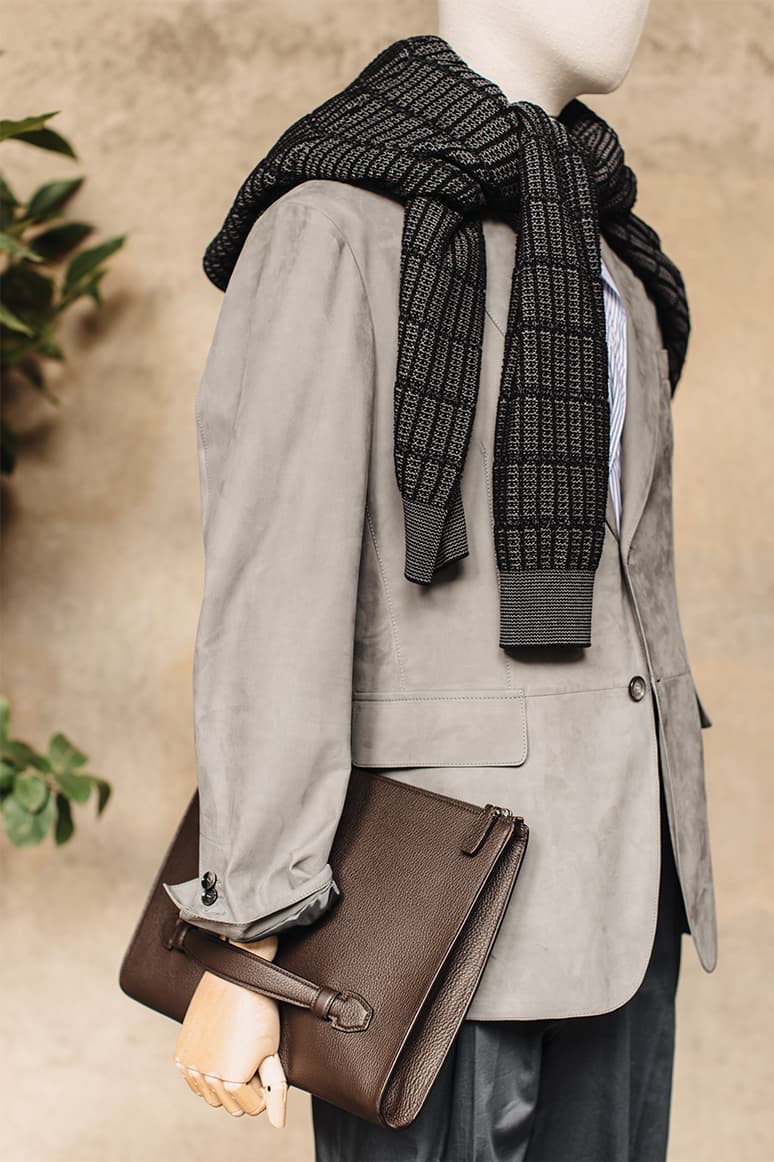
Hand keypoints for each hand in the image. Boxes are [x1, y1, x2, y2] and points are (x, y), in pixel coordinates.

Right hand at [173, 934, 287, 1124]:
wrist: (233, 977)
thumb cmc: (259, 1011)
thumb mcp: (271, 1052)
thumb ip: (274, 1092)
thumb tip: (278, 1125)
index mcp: (233, 1081)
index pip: (254, 1108)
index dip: (263, 1084)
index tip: (263, 1058)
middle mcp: (207, 1078)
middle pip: (232, 1105)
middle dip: (245, 1086)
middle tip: (250, 1052)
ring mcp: (190, 1067)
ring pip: (212, 1096)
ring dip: (225, 1081)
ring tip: (235, 1049)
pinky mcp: (180, 1055)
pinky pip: (195, 1082)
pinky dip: (206, 1073)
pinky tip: (218, 1049)